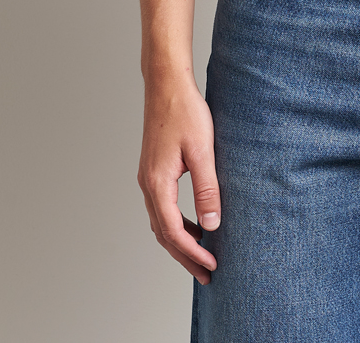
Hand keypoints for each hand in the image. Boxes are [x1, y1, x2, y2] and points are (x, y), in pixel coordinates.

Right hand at [137, 78, 220, 283]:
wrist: (166, 85)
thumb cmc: (185, 111)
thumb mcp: (202, 150)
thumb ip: (207, 188)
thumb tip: (212, 225)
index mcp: (157, 183)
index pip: (174, 231)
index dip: (193, 252)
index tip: (212, 266)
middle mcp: (147, 185)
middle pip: (164, 234)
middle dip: (186, 256)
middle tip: (207, 274)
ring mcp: (148, 178)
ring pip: (161, 223)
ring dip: (180, 242)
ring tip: (202, 255)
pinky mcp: (153, 171)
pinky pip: (162, 208)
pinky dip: (176, 223)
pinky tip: (195, 224)